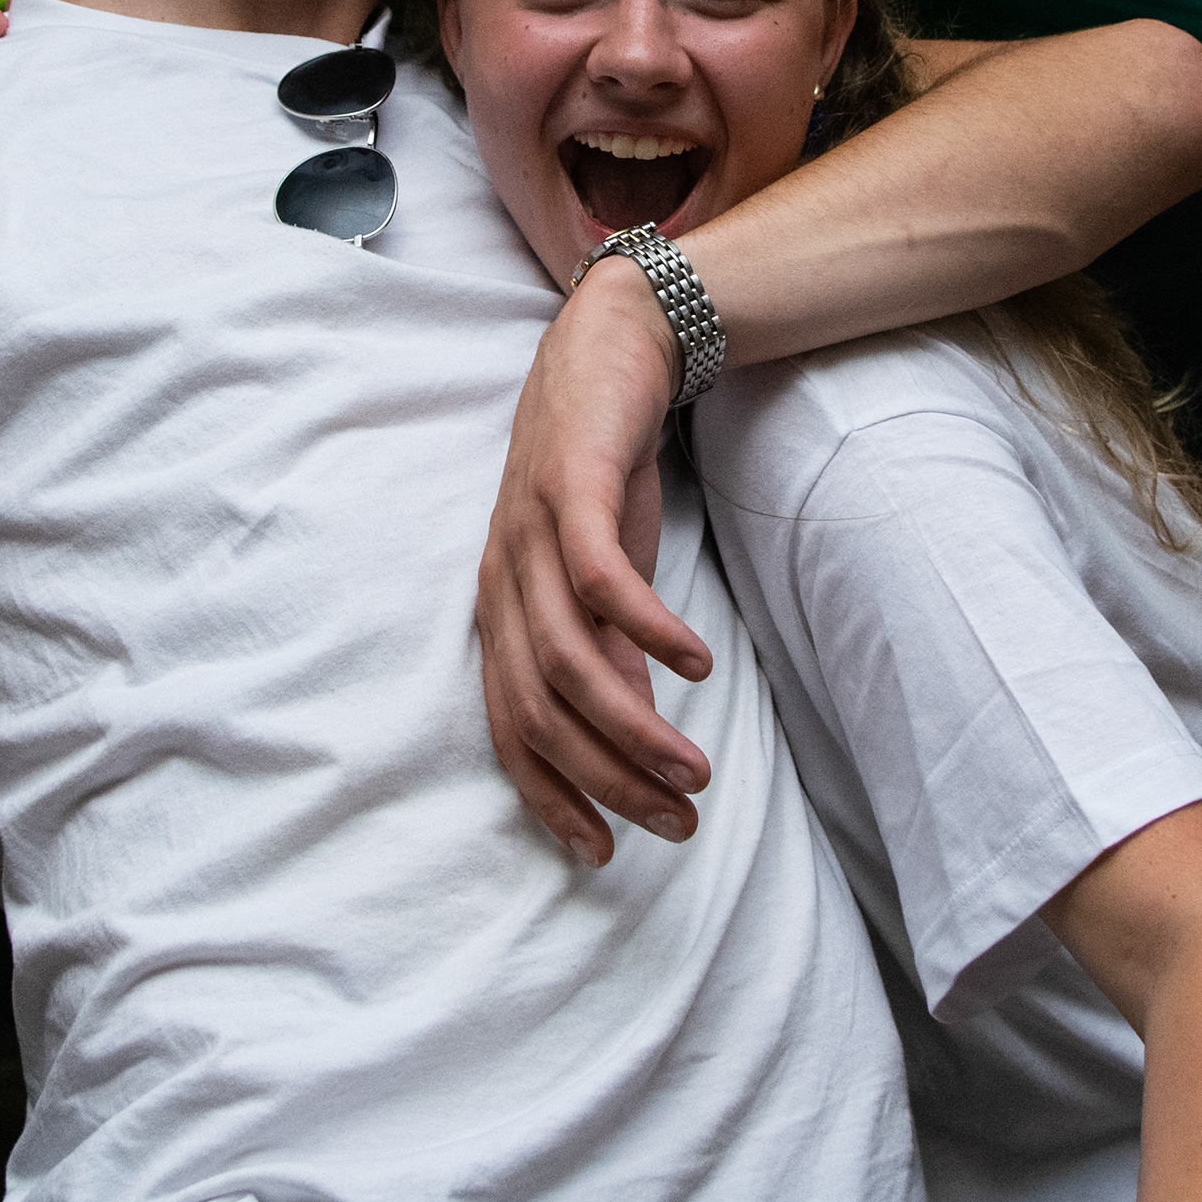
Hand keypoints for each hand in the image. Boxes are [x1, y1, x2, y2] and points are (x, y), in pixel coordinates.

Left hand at [474, 260, 712, 862]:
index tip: (605, 852)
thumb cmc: (602, 472)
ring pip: (569, 658)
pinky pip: (601, 580)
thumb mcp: (603, 577)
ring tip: (697, 768)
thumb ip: (609, 654)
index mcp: (504, 612)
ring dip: (635, 726)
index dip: (552, 798)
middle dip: (607, 780)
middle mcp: (504, 581)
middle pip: (540, 710)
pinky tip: (698, 665)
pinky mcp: (568, 490)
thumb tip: (630, 737)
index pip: (510, 729)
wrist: (611, 349)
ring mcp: (529, 535)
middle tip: (678, 820)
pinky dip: (649, 630)